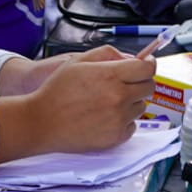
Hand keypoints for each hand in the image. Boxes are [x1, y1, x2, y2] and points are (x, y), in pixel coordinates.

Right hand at [25, 50, 155, 151]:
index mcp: (111, 75)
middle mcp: (119, 97)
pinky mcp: (115, 137)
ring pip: (140, 107)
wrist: (41, 121)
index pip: (148, 68)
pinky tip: (106, 117)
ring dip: (130, 102)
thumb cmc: (57, 90)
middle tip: (126, 83)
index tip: (146, 64)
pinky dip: (124, 121)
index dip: (149, 64)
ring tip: (108, 102)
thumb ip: (107, 54)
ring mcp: (118, 119)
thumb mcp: (78, 60)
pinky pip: (132, 126)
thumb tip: (131, 58)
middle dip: (141, 82)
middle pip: (149, 87)